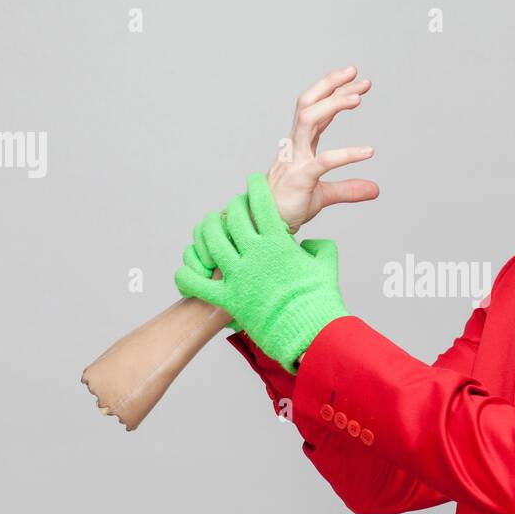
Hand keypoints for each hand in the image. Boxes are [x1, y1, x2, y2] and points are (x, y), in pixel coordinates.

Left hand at [175, 173, 348, 372]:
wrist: (310, 332)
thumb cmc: (320, 300)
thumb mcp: (326, 265)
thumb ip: (319, 246)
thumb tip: (310, 243)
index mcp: (278, 242)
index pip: (261, 203)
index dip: (256, 186)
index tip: (253, 181)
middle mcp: (255, 254)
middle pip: (232, 216)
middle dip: (233, 205)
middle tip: (236, 205)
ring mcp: (238, 275)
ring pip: (210, 240)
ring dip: (208, 228)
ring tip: (212, 225)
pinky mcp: (228, 299)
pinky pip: (196, 283)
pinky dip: (187, 274)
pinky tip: (189, 268)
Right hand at [266, 65, 379, 234]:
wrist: (268, 225)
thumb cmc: (291, 205)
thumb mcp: (325, 195)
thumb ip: (349, 189)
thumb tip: (375, 189)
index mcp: (301, 144)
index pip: (317, 109)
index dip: (334, 93)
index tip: (357, 81)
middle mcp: (296, 145)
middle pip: (308, 103)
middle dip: (330, 85)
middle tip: (356, 74)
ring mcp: (296, 159)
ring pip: (309, 120)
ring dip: (333, 104)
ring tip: (358, 98)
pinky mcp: (301, 177)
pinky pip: (324, 160)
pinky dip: (347, 154)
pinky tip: (369, 152)